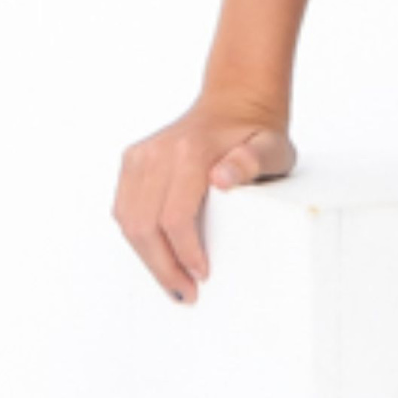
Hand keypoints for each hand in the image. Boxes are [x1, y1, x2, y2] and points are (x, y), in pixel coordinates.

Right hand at [113, 91, 297, 304]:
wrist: (234, 103)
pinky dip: (138, 238)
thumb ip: (253, 162)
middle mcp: (158, 152)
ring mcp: (140, 155)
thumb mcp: (273, 148)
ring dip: (147, 257)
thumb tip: (221, 179)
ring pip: (128, 220)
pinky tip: (159, 256)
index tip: (200, 276)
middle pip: (144, 223)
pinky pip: (124, 209)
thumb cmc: (257, 133)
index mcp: (190, 151)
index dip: (184, 252)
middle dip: (163, 266)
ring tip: (172, 283)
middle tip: (184, 294)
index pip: (175, 216)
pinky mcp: (132, 161)